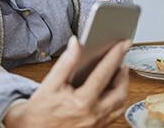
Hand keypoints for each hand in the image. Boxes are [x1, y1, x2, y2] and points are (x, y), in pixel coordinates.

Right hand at [3, 36, 130, 127]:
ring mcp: (96, 124)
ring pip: (120, 105)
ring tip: (120, 73)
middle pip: (120, 91)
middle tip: (123, 58)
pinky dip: (118, 100)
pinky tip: (113, 91)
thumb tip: (75, 44)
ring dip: (123, 88)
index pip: (104, 74)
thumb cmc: (39, 111)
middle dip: (124, 74)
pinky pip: (114, 114)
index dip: (115, 56)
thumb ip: (66, 62)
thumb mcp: (50, 83)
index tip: (122, 44)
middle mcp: (93, 115)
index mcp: (82, 102)